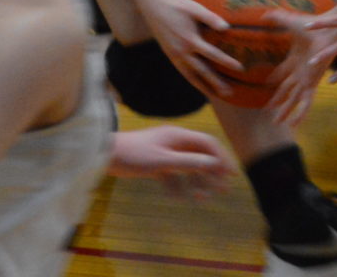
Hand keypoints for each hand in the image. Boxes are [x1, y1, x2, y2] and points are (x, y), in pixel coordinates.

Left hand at [110, 125, 235, 198]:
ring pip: (187, 167)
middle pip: (200, 155)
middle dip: (213, 172)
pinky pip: (171, 174)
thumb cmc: (134, 155)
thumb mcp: (164, 161)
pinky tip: (177, 198)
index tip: (231, 175)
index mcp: (178, 136)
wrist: (105, 154)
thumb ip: (189, 162)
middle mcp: (173, 141)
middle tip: (225, 189)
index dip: (222, 158)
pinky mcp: (154, 162)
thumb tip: (214, 164)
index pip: (208, 143)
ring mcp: (164, 151)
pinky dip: (177, 185)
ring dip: (196, 182)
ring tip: (204, 199)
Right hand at [139, 0, 241, 99]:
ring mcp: (175, 56)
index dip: (227, 62)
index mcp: (190, 40)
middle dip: (216, 83)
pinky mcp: (171, 56)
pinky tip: (200, 86)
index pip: (213, 54)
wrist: (153, 7)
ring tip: (216, 96)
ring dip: (204, 87)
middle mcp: (182, 52)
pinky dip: (193, 81)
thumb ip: (211, 18)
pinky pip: (183, 73)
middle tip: (230, 93)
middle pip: (202, 72)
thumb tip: (227, 28)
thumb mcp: (194, 8)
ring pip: (191, 76)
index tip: (240, 69)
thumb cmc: (177, 5)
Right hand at [262, 9, 327, 124]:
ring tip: (277, 123)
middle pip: (286, 89)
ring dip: (285, 111)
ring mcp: (306, 79)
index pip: (283, 71)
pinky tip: (294, 124)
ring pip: (293, 99)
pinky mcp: (312, 83)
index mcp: (295, 59)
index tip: (268, 83)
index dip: (275, 77)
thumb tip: (263, 13)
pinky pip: (305, 102)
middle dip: (277, 100)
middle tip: (268, 110)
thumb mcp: (289, 21)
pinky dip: (300, 113)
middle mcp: (300, 72)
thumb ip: (276, 17)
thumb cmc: (312, 25)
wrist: (328, 31)